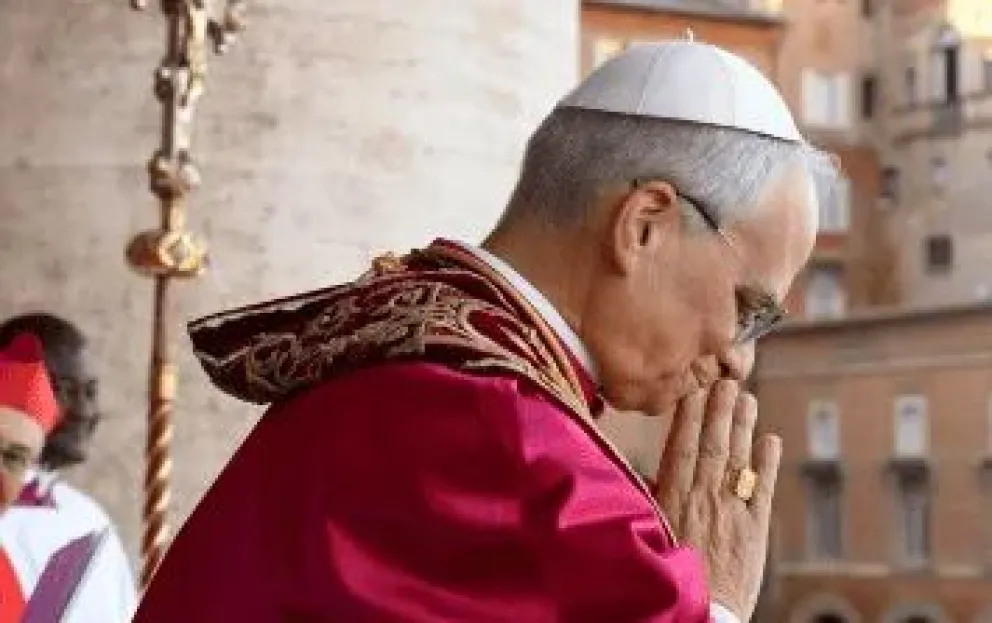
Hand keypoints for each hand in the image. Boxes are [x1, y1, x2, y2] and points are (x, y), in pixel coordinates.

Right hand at [653, 380, 780, 620]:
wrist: (700, 614)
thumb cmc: (667, 576)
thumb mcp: (649, 533)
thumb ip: (651, 499)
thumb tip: (647, 472)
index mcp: (673, 499)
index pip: (682, 446)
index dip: (689, 414)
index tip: (694, 387)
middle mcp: (704, 499)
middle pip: (713, 444)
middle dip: (719, 409)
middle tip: (726, 379)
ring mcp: (732, 512)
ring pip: (738, 459)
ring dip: (743, 426)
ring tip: (747, 398)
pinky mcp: (755, 530)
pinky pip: (763, 489)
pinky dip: (768, 463)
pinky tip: (771, 440)